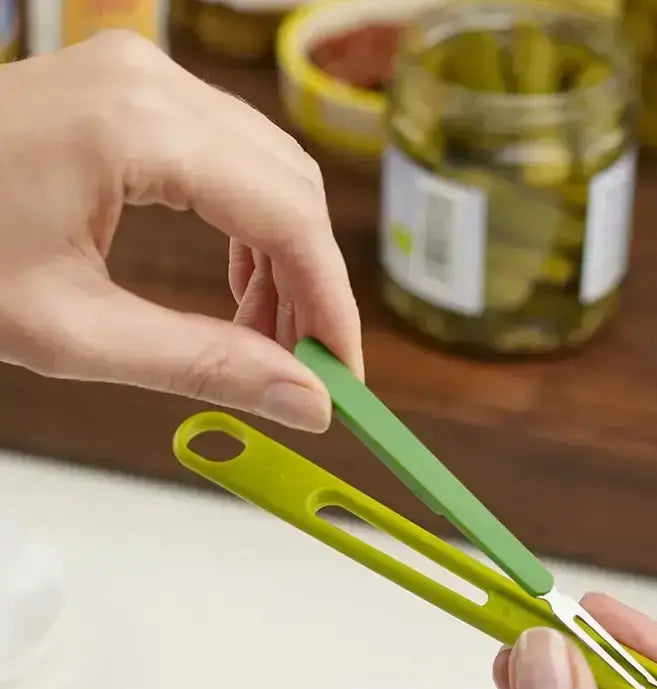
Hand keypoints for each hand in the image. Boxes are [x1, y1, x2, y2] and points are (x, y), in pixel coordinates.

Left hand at [0, 31, 361, 431]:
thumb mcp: (73, 332)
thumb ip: (201, 365)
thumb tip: (304, 400)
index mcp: (134, 127)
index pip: (288, 217)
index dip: (330, 303)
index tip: (342, 372)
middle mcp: (151, 81)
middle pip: (292, 189)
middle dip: (312, 284)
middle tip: (306, 365)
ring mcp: (142, 77)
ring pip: (271, 172)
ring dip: (286, 259)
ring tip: (267, 336)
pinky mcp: (134, 92)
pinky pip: (232, 158)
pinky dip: (252, 227)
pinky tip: (241, 285)